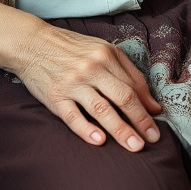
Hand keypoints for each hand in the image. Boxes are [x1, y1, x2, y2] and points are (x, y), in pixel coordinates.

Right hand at [16, 23, 163, 151]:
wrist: (33, 43)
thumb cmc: (72, 48)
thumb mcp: (103, 50)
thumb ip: (129, 74)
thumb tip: (152, 104)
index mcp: (106, 55)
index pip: (133, 85)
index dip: (147, 107)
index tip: (156, 124)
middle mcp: (92, 68)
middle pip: (122, 97)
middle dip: (140, 121)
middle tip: (151, 140)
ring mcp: (73, 83)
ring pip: (101, 110)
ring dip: (120, 130)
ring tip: (134, 146)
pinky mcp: (55, 97)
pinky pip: (72, 116)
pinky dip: (86, 130)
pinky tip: (99, 141)